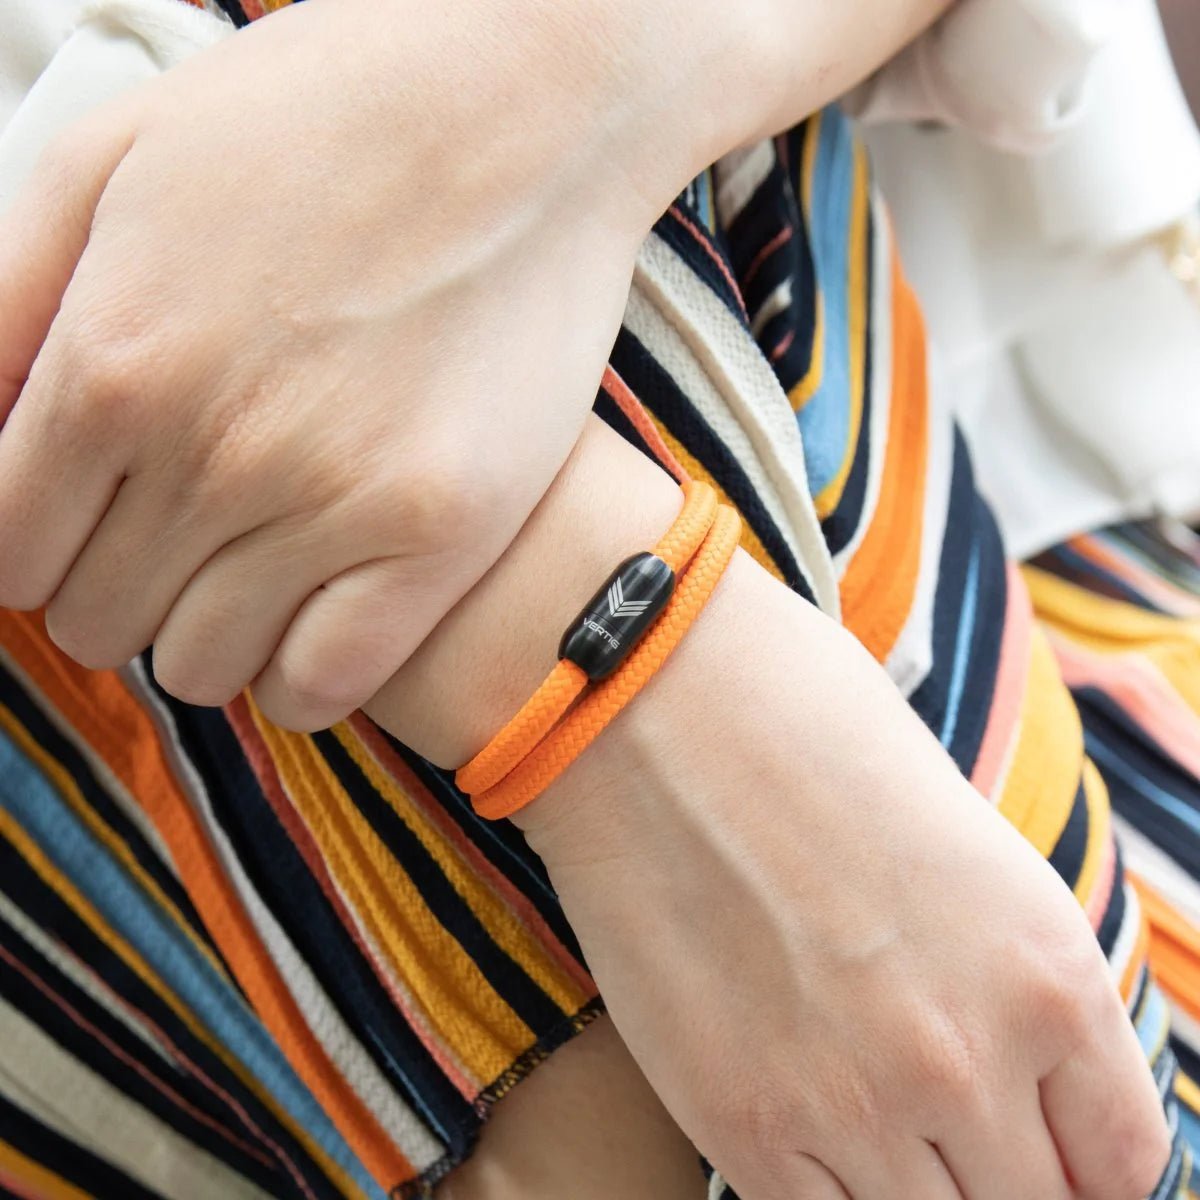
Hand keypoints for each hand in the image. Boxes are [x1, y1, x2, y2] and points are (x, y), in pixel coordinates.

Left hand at [0, 0, 722, 729]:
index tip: (80, 525)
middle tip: (173, 535)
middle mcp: (214, 453)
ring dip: (203, 634)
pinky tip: (310, 619)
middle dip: (113, 586)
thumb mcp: (114, 157)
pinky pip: (325, 682)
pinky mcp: (441, 535)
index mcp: (115, 363)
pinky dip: (297, 675)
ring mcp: (337, 502)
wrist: (524, 108)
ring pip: (203, 666)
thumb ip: (3, 305)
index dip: (33, 547)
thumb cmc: (321, 117)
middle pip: (98, 617)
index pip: (8, 547)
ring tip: (247, 570)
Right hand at [365, 415, 1170, 1198]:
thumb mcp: (959, 834)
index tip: (1043, 1137)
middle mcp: (968, 1059)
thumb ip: (1003, 966)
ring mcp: (850, 1105)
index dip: (1084, 1156)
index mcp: (1047, 968)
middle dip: (1002, 1174)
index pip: (1125, 1159)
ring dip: (911, 1183)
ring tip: (865, 1109)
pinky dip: (826, 1187)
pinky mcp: (738, 1123)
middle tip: (949, 1126)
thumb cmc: (800, 725)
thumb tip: (1012, 1050)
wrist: (651, 702)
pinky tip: (804, 1116)